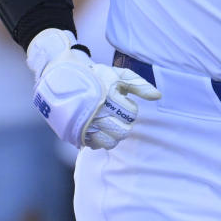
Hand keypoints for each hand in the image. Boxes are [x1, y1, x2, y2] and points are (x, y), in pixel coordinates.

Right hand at [26, 29, 160, 149]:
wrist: (63, 75)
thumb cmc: (97, 75)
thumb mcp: (119, 75)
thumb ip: (139, 85)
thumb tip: (158, 96)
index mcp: (109, 96)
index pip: (131, 114)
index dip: (131, 110)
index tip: (124, 104)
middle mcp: (97, 112)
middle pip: (123, 131)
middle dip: (124, 124)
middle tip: (118, 116)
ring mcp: (84, 124)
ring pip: (110, 142)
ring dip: (114, 135)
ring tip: (110, 123)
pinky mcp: (75, 132)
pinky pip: (94, 145)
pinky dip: (99, 140)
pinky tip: (98, 129)